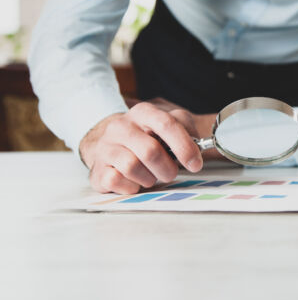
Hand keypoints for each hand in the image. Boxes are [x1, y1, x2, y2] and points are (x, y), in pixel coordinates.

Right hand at [80, 100, 214, 193]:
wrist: (111, 145)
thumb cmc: (148, 138)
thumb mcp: (170, 125)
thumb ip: (186, 128)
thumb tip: (197, 145)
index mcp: (143, 112)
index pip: (166, 124)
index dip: (184, 146)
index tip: (195, 164)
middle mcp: (121, 126)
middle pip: (150, 151)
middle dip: (167, 168)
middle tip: (171, 173)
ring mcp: (105, 146)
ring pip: (132, 167)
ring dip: (149, 178)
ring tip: (150, 175)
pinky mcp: (97, 168)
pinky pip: (116, 181)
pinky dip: (131, 187)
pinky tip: (134, 181)